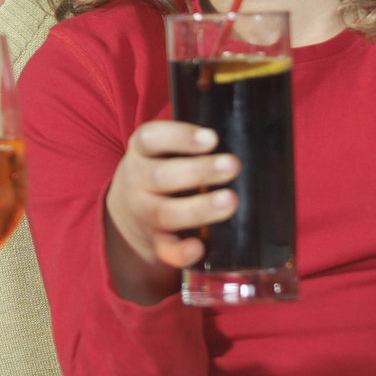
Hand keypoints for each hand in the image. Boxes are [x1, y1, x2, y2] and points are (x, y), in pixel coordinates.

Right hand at [103, 120, 237, 301]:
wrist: (129, 211)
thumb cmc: (162, 169)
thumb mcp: (163, 148)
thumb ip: (193, 139)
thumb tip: (246, 122)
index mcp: (142, 151)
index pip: (151, 138)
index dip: (180, 137)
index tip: (212, 138)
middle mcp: (138, 181)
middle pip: (161, 176)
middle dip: (199, 172)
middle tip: (233, 166)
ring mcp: (145, 213)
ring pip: (165, 213)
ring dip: (198, 209)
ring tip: (230, 201)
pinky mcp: (155, 242)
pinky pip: (165, 251)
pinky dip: (181, 253)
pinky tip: (200, 247)